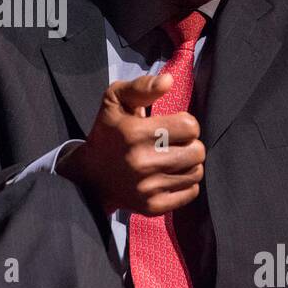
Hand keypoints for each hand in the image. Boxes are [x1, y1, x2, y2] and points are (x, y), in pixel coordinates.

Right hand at [57, 74, 204, 216]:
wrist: (89, 177)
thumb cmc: (108, 133)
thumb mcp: (114, 100)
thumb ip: (141, 87)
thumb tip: (169, 81)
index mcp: (135, 133)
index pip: (190, 126)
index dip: (185, 123)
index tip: (171, 126)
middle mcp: (142, 162)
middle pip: (198, 151)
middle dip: (189, 144)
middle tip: (173, 144)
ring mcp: (148, 188)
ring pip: (196, 172)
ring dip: (188, 164)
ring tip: (170, 160)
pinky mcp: (153, 207)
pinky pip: (191, 192)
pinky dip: (185, 183)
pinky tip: (168, 176)